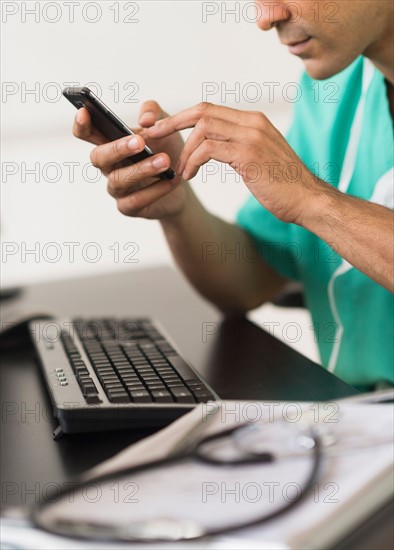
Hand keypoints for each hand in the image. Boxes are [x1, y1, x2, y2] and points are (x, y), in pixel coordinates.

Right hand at [72, 101, 188, 219]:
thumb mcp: (164, 126)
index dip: (81, 124)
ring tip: (165, 161)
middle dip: (117, 148)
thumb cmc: (167, 150)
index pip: (87, 133)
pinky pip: (137, 200)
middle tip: (141, 142)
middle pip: (98, 157)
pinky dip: (156, 190)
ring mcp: (116, 188)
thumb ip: (154, 113)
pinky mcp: (128, 207)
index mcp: (110, 143)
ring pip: (118, 179)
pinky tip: (172, 180)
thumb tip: (145, 119)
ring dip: (142, 169)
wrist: (183, 181)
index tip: (84, 112)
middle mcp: (109, 166)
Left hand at [146, 102, 319, 224]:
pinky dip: (192, 162)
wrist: (306, 200)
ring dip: (184, 151)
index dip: (182, 117)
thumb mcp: (259, 157)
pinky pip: (208, 149)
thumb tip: (213, 146)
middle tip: (152, 137)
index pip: (210, 108)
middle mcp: (252, 122)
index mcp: (254, 120)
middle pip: (202, 111)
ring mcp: (251, 136)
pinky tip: (190, 176)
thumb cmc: (282, 185)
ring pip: (202, 128)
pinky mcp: (248, 153)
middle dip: (172, 124)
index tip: (161, 128)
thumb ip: (238, 145)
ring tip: (180, 171)